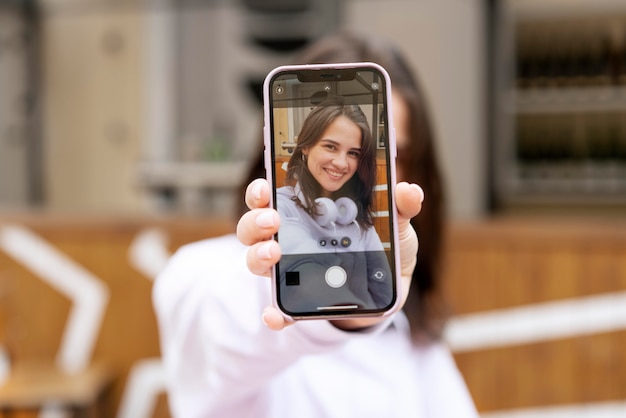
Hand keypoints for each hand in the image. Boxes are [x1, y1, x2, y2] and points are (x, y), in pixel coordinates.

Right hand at [237, 179, 422, 330]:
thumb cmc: (383, 248)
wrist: (388, 290)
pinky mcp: (300, 302)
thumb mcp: (396, 225)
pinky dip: (273, 313)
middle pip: (254, 228)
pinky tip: (275, 314)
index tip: (265, 186)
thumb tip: (408, 189)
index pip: (271, 198)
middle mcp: (289, 240)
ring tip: (275, 253)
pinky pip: (278, 309)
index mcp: (305, 215)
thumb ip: (401, 206)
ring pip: (257, 262)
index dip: (260, 191)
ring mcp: (290, 272)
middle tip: (272, 219)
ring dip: (259, 256)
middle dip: (256, 221)